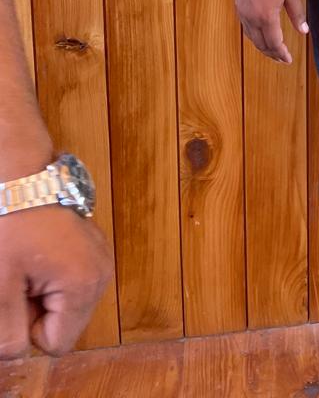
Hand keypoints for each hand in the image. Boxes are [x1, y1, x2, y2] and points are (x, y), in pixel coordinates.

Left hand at [0, 206, 111, 357]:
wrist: (19, 174)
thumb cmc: (11, 222)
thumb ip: (6, 332)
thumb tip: (14, 352)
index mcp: (85, 284)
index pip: (56, 344)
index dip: (28, 326)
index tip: (19, 290)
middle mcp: (101, 272)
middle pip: (63, 324)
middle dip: (34, 309)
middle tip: (19, 274)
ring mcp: (98, 256)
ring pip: (63, 304)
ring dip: (39, 293)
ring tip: (26, 262)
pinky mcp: (90, 246)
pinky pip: (67, 282)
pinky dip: (47, 275)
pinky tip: (36, 252)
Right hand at [235, 0, 308, 64]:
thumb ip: (298, 14)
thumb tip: (304, 31)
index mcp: (267, 17)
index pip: (274, 43)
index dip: (282, 54)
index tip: (289, 60)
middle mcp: (253, 20)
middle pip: (262, 45)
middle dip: (273, 54)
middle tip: (282, 59)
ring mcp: (244, 16)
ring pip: (253, 40)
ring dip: (263, 48)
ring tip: (273, 53)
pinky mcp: (239, 11)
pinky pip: (247, 31)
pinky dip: (255, 39)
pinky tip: (262, 39)